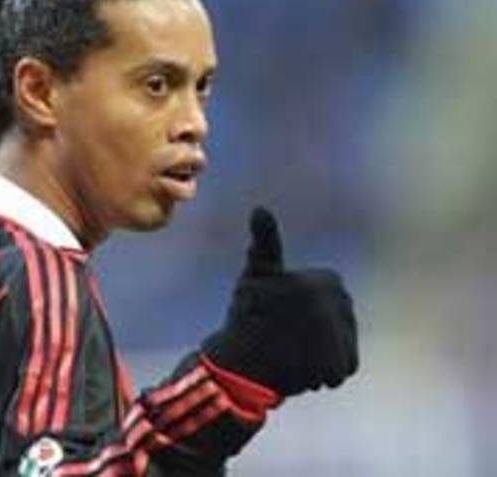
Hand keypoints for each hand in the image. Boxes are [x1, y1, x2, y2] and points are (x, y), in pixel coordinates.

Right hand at [203, 207, 358, 396]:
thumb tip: (260, 209)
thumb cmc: (246, 315)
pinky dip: (327, 372)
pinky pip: (344, 366)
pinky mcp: (340, 366)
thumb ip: (265, 242)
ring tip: (291, 352)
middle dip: (317, 327)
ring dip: (321, 349)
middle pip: (341, 317)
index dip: (305, 304)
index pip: (331, 292)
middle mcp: (337, 306)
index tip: (282, 313)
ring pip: (342, 341)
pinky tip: (301, 369)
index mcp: (325, 280)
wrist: (237, 365)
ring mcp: (341, 337)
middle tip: (285, 335)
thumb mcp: (256, 275)